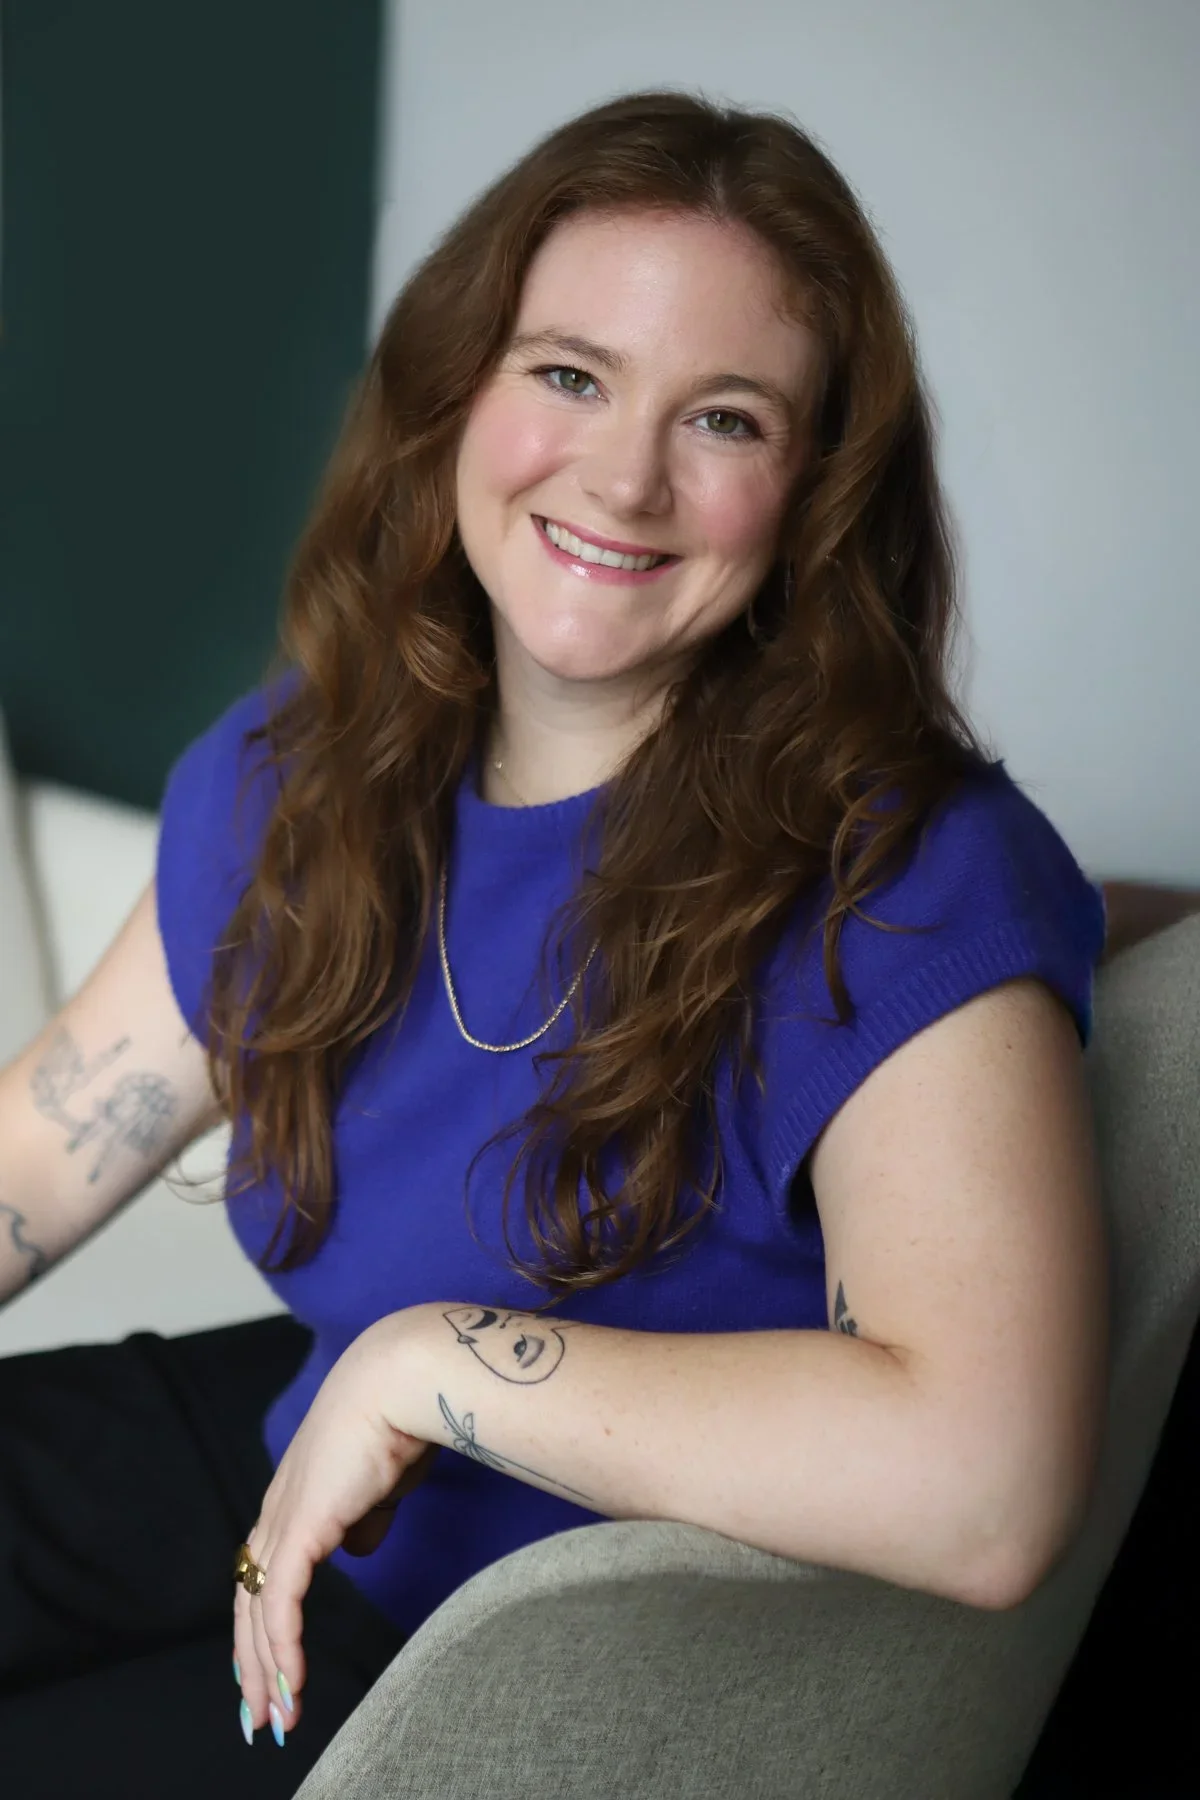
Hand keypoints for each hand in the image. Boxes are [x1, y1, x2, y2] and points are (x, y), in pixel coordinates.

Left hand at [232, 1316, 432, 1743]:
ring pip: (258, 1612)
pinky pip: (280, 1605)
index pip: (265, 1571)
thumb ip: (366, 1515)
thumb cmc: (401, 1418)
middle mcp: (278, 1509)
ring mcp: (284, 1518)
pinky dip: (283, 1651)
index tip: (266, 1666)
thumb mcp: (382, 1481)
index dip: (263, 1621)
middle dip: (253, 1663)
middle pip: (250, 1600)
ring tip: (276, 1718)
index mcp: (296, 1495)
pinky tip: (291, 1687)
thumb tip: (358, 1547)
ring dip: (265, 1671)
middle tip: (258, 1716)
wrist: (400, 1380)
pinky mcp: (299, 1529)